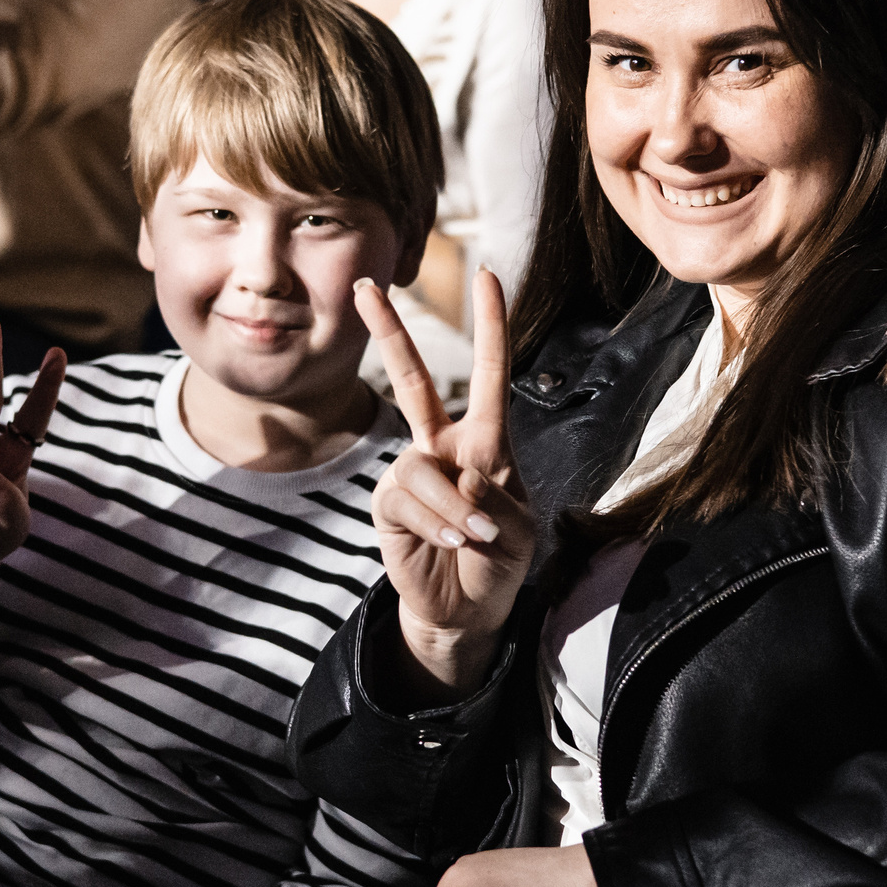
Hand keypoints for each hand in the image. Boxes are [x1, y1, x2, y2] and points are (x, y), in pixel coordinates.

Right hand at [359, 269, 535, 698]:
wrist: (469, 611)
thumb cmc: (501, 563)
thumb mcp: (521, 529)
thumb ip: (496, 496)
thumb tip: (456, 475)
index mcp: (485, 442)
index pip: (488, 375)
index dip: (490, 326)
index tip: (487, 276)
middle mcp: (442, 448)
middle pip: (412, 380)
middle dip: (389, 333)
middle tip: (365, 285)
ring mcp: (412, 473)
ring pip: (421, 466)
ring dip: (454, 507)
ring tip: (474, 538)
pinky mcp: (389, 504)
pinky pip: (406, 498)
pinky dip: (437, 522)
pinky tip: (453, 542)